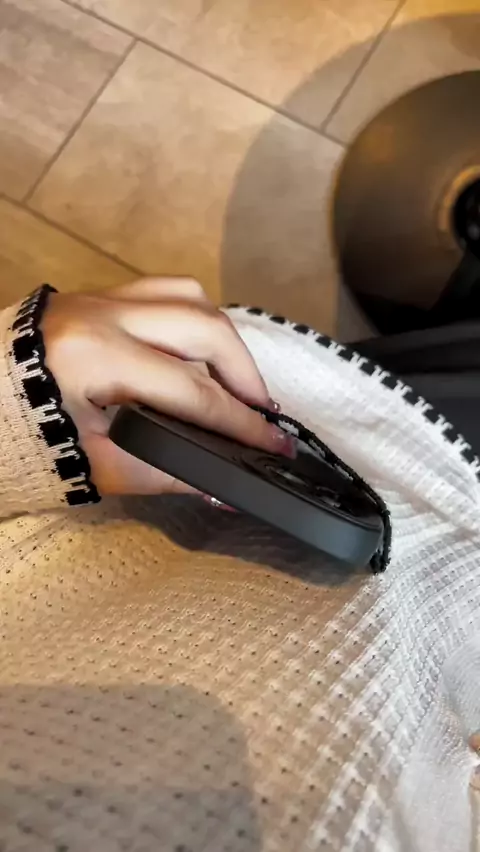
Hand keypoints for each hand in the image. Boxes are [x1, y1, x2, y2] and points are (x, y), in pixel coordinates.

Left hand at [41, 277, 293, 495]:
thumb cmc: (24, 442)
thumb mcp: (95, 466)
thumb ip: (166, 473)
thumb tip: (224, 486)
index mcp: (97, 358)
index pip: (193, 393)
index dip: (241, 424)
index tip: (274, 447)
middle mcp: (103, 314)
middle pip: (204, 327)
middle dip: (245, 373)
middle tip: (261, 413)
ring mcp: (98, 298)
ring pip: (187, 296)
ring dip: (222, 339)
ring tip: (234, 381)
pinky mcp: (94, 297)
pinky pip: (161, 292)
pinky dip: (191, 320)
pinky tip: (196, 353)